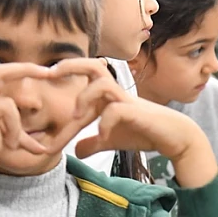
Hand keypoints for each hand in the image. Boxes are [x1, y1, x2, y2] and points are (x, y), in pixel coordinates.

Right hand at [0, 63, 52, 187]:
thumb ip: (7, 139)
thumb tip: (37, 147)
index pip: (4, 75)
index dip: (26, 70)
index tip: (49, 71)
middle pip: (2, 72)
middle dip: (28, 70)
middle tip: (49, 75)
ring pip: (5, 107)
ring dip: (15, 130)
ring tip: (10, 148)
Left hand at [52, 59, 217, 187]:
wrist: (174, 137)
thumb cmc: (144, 132)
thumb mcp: (112, 140)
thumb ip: (94, 142)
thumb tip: (76, 150)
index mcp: (106, 96)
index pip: (80, 84)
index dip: (61, 92)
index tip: (43, 89)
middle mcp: (115, 93)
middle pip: (92, 66)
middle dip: (70, 65)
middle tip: (50, 73)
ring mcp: (127, 100)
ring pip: (103, 83)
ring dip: (85, 99)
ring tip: (77, 119)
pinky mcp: (137, 112)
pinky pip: (116, 110)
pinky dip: (105, 125)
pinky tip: (103, 139)